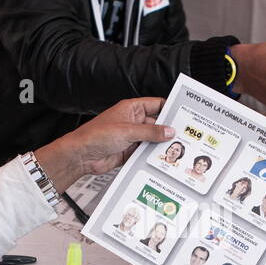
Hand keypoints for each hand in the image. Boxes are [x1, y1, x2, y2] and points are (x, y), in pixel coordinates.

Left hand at [34, 98, 171, 190]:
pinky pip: (145, 152)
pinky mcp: (130, 151)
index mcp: (131, 108)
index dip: (170, 108)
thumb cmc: (95, 135)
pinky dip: (153, 156)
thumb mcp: (127, 131)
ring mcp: (132, 137)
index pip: (156, 105)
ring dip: (161, 145)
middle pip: (157, 124)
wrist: (81, 155)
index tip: (184, 114)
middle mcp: (133, 121)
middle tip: (185, 135)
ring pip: (152, 140)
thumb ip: (150, 132)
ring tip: (176, 149)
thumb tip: (168, 131)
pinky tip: (162, 159)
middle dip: (168, 129)